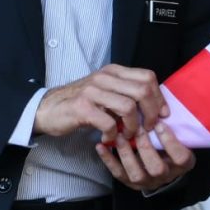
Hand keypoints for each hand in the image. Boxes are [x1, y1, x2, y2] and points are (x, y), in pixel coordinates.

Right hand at [35, 65, 166, 138]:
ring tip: (127, 135)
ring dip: (132, 126)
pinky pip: (109, 122)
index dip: (159, 97)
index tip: (162, 114)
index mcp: (113, 72)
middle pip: (142, 90)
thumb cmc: (80, 104)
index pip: (147, 77)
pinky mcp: (83, 107)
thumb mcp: (105, 92)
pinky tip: (109, 137)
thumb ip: (126, 94)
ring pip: (128, 107)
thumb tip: (154, 107)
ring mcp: (93, 91)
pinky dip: (114, 134)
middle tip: (148, 128)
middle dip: (151, 113)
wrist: (48, 109)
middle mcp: (104, 77)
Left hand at [97, 122, 196, 191]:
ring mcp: (147, 182)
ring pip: (137, 174)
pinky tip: (101, 146)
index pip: (181, 157)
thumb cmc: (168, 143)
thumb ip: (169, 125)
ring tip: (119, 135)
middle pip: (157, 168)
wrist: (160, 164)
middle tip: (137, 128)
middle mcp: (166, 176)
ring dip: (127, 153)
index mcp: (182, 164)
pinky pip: (118, 174)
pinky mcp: (130, 183)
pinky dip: (108, 160)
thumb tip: (156, 103)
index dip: (170, 141)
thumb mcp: (176, 135)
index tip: (160, 123)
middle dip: (146, 147)